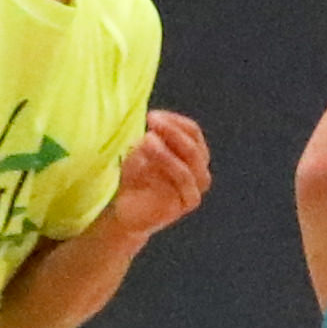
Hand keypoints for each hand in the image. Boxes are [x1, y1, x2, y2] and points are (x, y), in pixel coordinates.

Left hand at [101, 110, 212, 241]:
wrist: (127, 212)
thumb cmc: (135, 180)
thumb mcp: (141, 152)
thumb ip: (153, 137)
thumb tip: (156, 119)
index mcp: (193, 156)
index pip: (192, 131)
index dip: (174, 121)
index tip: (152, 115)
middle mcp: (200, 171)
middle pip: (194, 145)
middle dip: (172, 130)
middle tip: (151, 120)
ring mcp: (196, 188)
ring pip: (191, 161)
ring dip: (170, 145)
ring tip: (148, 138)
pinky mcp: (188, 203)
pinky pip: (184, 179)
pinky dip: (168, 163)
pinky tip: (150, 156)